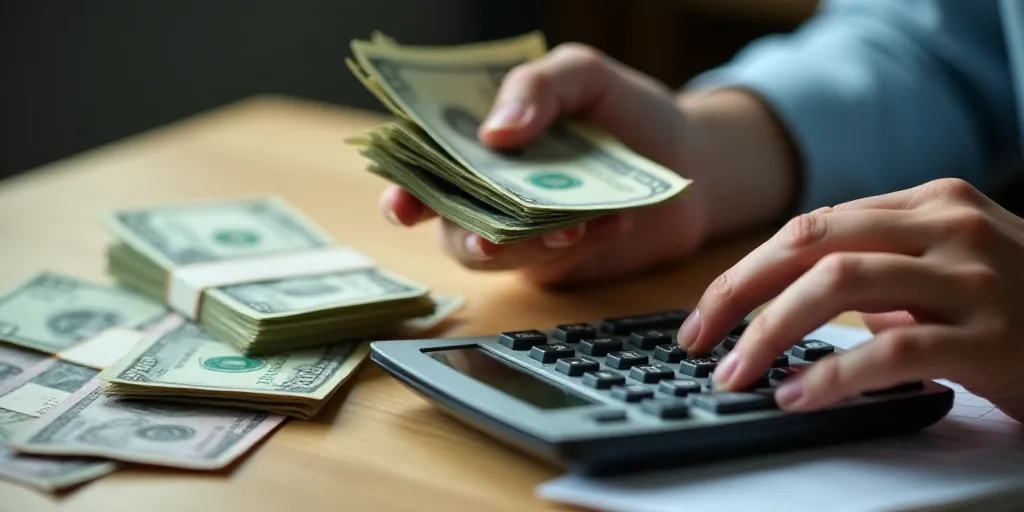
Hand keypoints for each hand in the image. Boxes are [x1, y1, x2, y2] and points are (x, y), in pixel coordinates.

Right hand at [380, 43, 797, 286]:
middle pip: (448, 222)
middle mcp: (491, 191)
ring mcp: (523, 231)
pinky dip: (576, 249)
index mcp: (481, 143)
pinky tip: (613, 222)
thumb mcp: (583, 75)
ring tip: (570, 228)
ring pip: (495, 255)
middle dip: (462, 233)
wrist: (695, 160)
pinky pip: (550, 266)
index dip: (404, 189)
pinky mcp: (560, 263)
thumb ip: (537, 87)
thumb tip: (493, 132)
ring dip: (524, 247)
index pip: (423, 167)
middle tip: (489, 236)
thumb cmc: (627, 111)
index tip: (402, 206)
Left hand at [678, 178, 1023, 421]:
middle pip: (812, 245)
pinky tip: (799, 397)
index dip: (747, 271)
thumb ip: (879, 271)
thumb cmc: (1022, 307)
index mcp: (928, 204)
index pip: (811, 227)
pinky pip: (892, 349)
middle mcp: (947, 227)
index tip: (706, 313)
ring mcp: (972, 278)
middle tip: (699, 340)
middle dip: (740, 293)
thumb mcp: (948, 270)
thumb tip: (789, 298)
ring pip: (840, 287)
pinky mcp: (991, 336)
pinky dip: (833, 374)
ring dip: (772, 333)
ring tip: (737, 374)